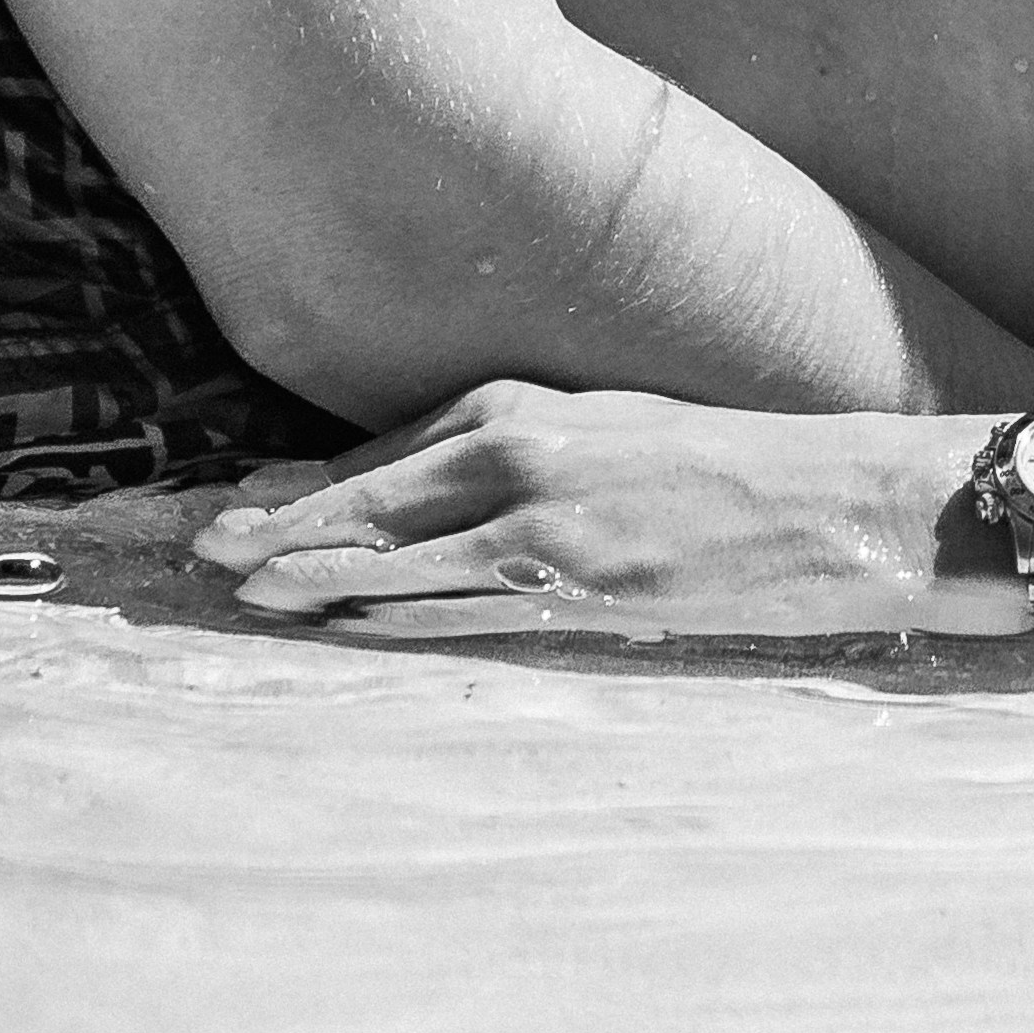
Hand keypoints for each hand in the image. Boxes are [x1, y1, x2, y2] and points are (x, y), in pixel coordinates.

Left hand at [191, 384, 1030, 642]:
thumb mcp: (603, 432)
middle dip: (277, 525)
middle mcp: (521, 452)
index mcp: (524, 407)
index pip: (383, 454)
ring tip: (238, 590)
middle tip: (195, 550)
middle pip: (369, 495)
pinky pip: (463, 603)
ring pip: (399, 554)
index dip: (298, 489)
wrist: (837, 497)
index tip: (226, 506)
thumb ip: (508, 454)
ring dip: (313, 574)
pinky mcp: (580, 583)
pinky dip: (392, 613)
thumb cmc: (723, 464)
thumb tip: (405, 494)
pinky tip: (340, 625)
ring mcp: (546, 521)